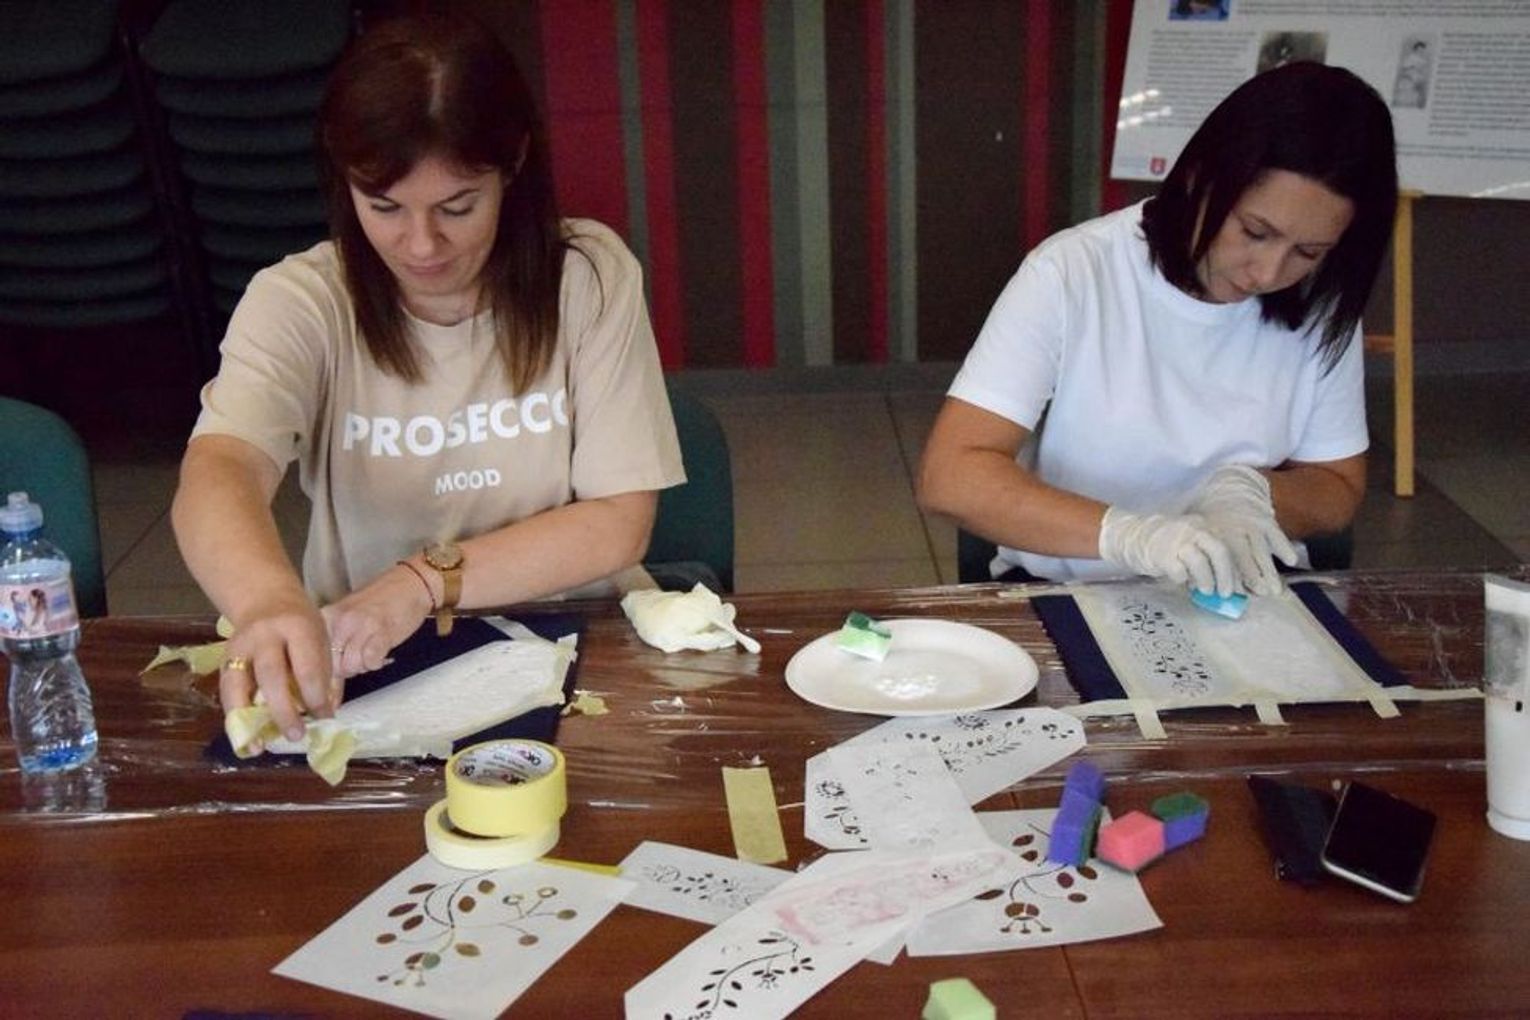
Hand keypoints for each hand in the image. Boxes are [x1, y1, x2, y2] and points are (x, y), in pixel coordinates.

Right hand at [219, 589, 333, 744]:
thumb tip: (324, 715)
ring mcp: (240, 647)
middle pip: (271, 675)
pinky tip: (245, 738)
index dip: (315, 695)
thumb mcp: (319, 638)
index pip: (306, 666)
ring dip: (250, 718)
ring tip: (261, 746)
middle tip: (297, 735)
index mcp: (297, 627)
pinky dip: (234, 716)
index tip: (325, 717)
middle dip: (284, 709)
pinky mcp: (224, 659)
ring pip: (239, 684)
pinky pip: (226, 691)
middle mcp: (264, 635)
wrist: (265, 599)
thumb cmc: (300, 625)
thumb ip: (321, 673)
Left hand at [320, 563, 434, 680]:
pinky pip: (371, 661)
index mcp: (329, 615)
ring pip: (352, 666)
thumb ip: (335, 636)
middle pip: (334, 664)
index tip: (341, 665)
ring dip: (364, 666)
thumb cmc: (383, 600)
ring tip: (372, 654)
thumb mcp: (349, 614)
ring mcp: (362, 626)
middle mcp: (341, 620)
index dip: (329, 666)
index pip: (317, 654)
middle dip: (347, 669)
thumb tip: (328, 666)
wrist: (412, 583)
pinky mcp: (382, 633)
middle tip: (360, 659)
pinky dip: (377, 663)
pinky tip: (382, 653)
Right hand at [1098, 506, 1239, 595]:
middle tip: (1225, 593)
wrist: (1134, 536)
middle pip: (1219, 551)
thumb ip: (1207, 559)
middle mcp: (1193, 530)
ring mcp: (1177, 540)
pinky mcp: (1162, 554)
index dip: (1235, 570)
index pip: (1228, 547)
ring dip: (1207, 580)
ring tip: (1206, 591)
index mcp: (1204, 527)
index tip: (1238, 588)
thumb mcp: (1191, 544)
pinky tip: (1181, 581)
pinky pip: (1179, 570)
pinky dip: (1184, 579)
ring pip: (1200, 561)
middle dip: (1226, 575)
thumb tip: (1223, 584)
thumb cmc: (1167, 545)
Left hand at [1186, 464, 1297, 595]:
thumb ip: (1202, 559)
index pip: (1221, 560)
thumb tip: (1195, 587)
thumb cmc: (1214, 524)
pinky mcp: (1268, 521)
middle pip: (1243, 556)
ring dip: (1269, 570)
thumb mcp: (1204, 537)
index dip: (1227, 577)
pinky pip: (1277, 535)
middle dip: (1252, 576)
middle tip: (1260, 593)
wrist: (1229, 490)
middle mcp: (1233, 530)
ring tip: (1275, 589)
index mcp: (1214, 536)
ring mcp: (1252, 525)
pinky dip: (1284, 547)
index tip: (1233, 593)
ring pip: (1261, 549)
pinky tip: (1290, 561)